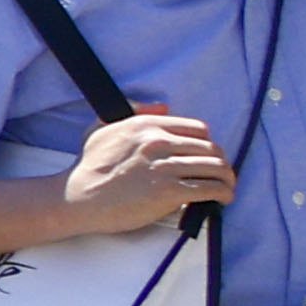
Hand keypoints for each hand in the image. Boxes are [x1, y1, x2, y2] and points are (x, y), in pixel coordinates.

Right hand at [63, 108, 235, 231]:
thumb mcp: (101, 128)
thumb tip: (162, 107)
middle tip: (220, 175)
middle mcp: (157, 141)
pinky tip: (222, 199)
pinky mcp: (169, 192)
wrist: (77, 198)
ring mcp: (164, 167)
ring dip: (227, 179)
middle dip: (222, 163)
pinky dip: (223, 194)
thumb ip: (132, 112)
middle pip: (212, 148)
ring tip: (225, 188)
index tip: (206, 157)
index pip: (197, 129)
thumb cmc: (88, 167)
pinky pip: (210, 188)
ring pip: (216, 168)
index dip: (207, 144)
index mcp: (144, 125)